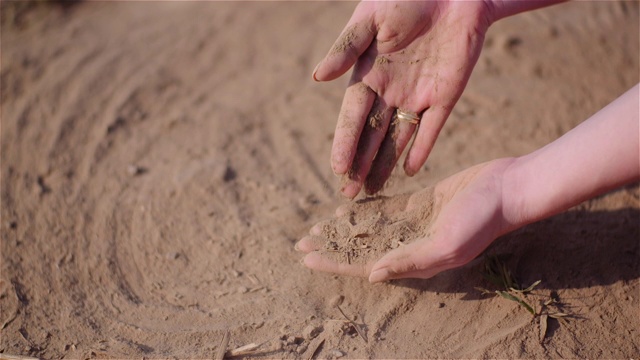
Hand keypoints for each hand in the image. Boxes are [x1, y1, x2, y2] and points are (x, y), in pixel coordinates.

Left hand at [296, 158, 513, 282]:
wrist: (506, 189)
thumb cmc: (482, 220)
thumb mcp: (446, 244)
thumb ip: (409, 260)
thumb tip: (372, 275)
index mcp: (416, 260)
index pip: (366, 264)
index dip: (336, 261)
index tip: (307, 257)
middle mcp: (412, 244)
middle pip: (362, 247)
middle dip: (332, 245)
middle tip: (302, 240)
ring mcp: (416, 223)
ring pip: (370, 228)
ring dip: (344, 228)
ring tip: (318, 226)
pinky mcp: (421, 203)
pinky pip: (387, 208)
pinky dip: (366, 209)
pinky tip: (346, 208)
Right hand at [314, 0, 491, 197]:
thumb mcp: (370, 19)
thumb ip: (346, 48)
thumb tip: (317, 77)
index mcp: (367, 74)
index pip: (352, 117)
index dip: (344, 143)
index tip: (337, 169)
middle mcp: (389, 91)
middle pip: (371, 136)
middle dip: (359, 165)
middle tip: (349, 195)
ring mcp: (417, 96)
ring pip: (397, 139)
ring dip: (384, 165)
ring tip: (373, 192)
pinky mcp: (445, 96)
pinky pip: (431, 129)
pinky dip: (421, 149)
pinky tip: (410, 171)